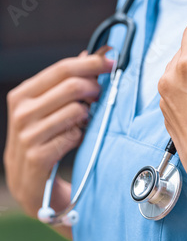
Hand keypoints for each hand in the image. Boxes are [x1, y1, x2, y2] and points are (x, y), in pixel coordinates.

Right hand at [4, 48, 114, 218]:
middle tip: (101, 96)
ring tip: (83, 122)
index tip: (111, 61)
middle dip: (94, 88)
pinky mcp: (38, 156)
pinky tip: (76, 139)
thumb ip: (65, 85)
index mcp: (22, 95)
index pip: (61, 69)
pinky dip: (80, 136)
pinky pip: (73, 137)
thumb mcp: (48, 111)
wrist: (30, 186)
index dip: (90, 63)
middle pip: (71, 86)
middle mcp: (21, 112)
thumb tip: (89, 54)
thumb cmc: (43, 143)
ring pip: (75, 111)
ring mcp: (28, 135)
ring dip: (87, 116)